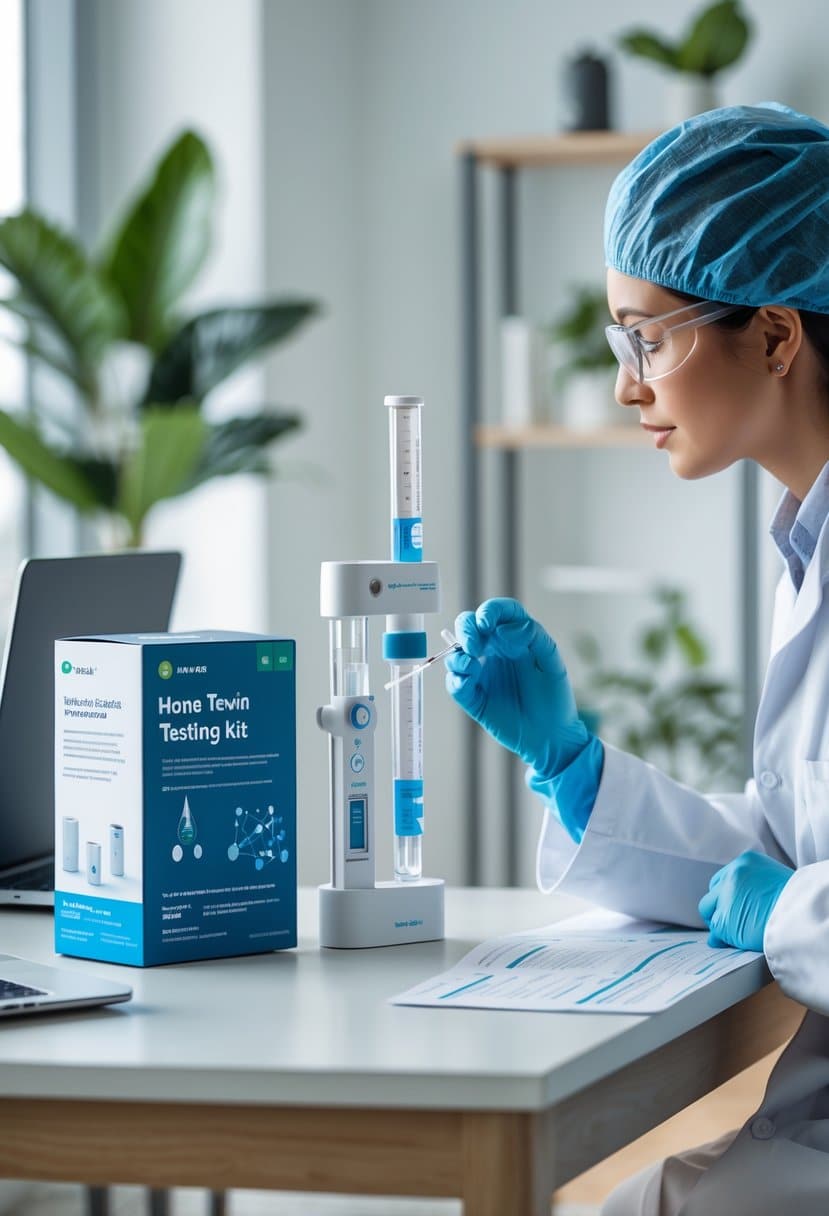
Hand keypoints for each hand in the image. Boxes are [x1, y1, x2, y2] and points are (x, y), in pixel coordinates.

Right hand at [444, 598, 589, 778]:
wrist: (552, 737)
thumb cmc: (554, 697)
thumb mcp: (551, 661)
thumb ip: (533, 636)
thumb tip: (503, 629)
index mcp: (513, 639)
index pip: (497, 613)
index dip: (489, 611)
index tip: (487, 623)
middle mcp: (494, 652)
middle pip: (469, 627)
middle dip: (465, 630)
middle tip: (474, 645)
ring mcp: (481, 674)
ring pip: (456, 654)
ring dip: (458, 655)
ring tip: (472, 666)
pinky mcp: (473, 697)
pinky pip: (455, 683)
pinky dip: (456, 679)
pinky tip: (468, 681)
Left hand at [698, 851, 793, 950]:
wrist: (803, 915)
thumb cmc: (798, 900)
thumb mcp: (775, 880)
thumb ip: (754, 886)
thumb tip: (742, 904)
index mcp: (745, 862)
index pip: (724, 877)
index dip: (726, 894)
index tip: (732, 905)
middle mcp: (731, 876)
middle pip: (712, 892)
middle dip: (718, 906)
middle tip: (730, 919)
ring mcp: (725, 898)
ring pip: (709, 911)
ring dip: (718, 921)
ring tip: (732, 932)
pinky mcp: (723, 921)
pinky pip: (716, 931)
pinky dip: (722, 938)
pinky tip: (734, 941)